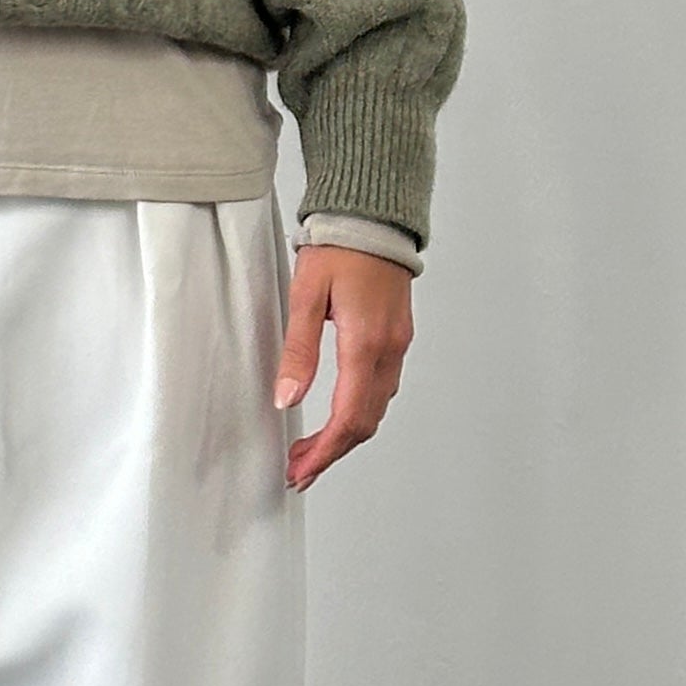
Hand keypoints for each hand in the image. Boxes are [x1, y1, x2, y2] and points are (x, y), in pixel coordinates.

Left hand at [274, 245, 413, 492]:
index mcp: (365, 343)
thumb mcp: (306, 295)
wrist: (373, 214)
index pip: (348, 417)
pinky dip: (359, 411)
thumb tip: (287, 399)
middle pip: (365, 422)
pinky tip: (336, 414)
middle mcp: (389, 349)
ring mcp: (398, 344)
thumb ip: (298, 350)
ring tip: (310, 448)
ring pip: (376, 408)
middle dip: (332, 452)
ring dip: (345, 435)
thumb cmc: (339, 247)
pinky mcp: (397, 336)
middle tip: (299, 469)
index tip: (300, 470)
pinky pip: (382, 388)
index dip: (324, 452)